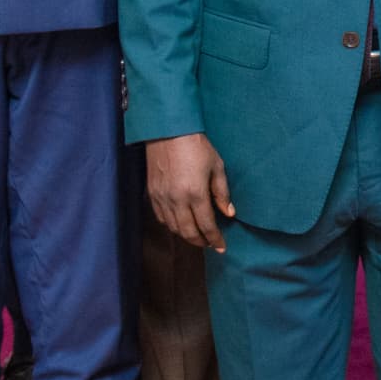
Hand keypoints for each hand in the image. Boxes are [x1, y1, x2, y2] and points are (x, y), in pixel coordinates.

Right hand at [148, 133, 234, 250]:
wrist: (168, 132)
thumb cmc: (196, 147)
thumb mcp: (217, 167)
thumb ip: (222, 193)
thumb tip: (229, 213)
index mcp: (195, 194)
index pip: (207, 225)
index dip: (215, 239)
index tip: (221, 247)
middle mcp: (177, 200)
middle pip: (188, 232)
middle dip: (200, 241)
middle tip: (210, 244)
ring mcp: (162, 198)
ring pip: (173, 228)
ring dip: (186, 235)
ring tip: (197, 236)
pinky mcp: (152, 194)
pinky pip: (161, 218)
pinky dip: (172, 225)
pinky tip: (180, 223)